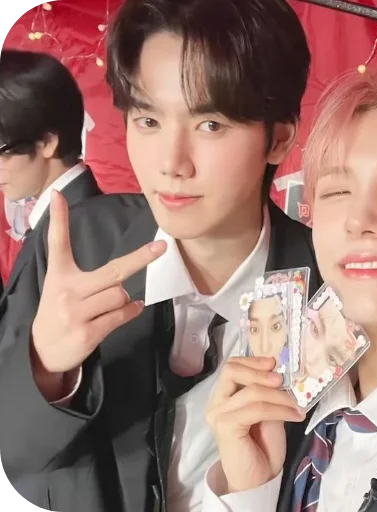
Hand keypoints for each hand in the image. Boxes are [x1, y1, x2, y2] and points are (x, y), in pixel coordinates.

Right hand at [31, 191, 165, 398]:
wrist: (42, 351)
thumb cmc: (59, 312)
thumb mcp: (61, 287)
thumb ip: (87, 276)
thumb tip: (123, 278)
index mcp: (60, 275)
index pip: (58, 243)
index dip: (59, 220)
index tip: (58, 196)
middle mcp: (68, 291)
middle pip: (113, 271)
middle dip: (140, 259)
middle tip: (161, 248)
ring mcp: (76, 313)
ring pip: (120, 295)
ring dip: (123, 299)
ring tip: (109, 305)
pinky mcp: (87, 333)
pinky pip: (121, 315)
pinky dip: (130, 311)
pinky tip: (131, 309)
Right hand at [207, 357, 304, 492]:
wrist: (258, 479)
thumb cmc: (262, 446)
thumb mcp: (269, 411)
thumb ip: (269, 393)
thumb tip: (283, 373)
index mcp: (223, 396)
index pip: (231, 366)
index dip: (253, 360)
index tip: (274, 362)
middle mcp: (216, 402)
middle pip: (231, 370)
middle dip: (259, 370)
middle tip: (282, 380)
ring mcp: (218, 414)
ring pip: (251, 391)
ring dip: (279, 396)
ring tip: (296, 403)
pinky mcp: (226, 426)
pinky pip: (256, 408)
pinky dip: (279, 409)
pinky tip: (294, 415)